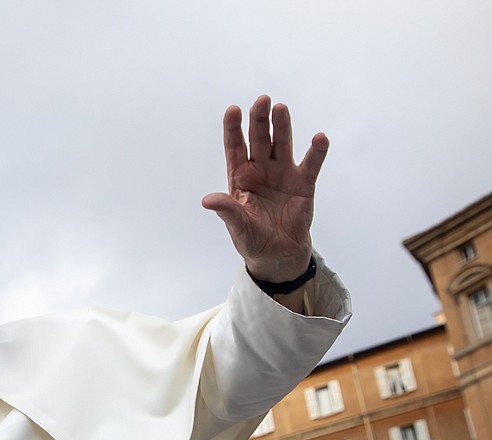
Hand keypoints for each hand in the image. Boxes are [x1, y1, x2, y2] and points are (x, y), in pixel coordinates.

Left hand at [201, 95, 328, 284]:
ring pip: (281, 144)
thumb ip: (227, 210)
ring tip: (281, 109)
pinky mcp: (303, 183)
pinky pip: (310, 164)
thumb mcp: (237, 226)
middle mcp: (261, 170)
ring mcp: (282, 174)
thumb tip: (207, 200)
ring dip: (282, 127)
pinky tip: (319, 138)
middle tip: (262, 100)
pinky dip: (316, 152)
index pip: (235, 147)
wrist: (277, 254)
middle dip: (259, 120)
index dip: (233, 129)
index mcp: (240, 177)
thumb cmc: (252, 238)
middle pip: (259, 139)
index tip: (232, 110)